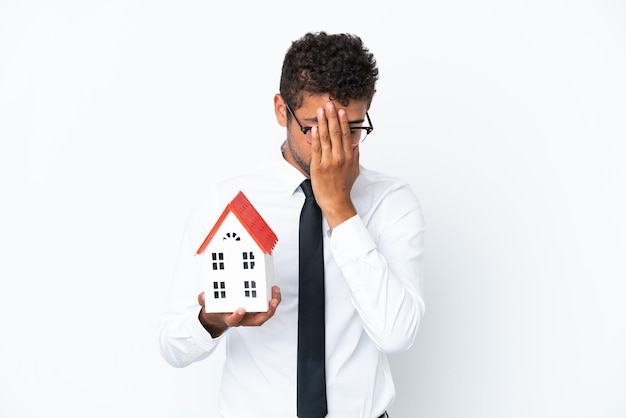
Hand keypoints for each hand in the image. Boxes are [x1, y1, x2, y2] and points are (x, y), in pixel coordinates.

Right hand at [197, 285, 281, 337]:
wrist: (220, 314)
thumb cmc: (216, 308)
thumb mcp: (206, 304)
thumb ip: (204, 300)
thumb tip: (204, 297)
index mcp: (229, 318)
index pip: (233, 320)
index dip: (237, 316)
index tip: (240, 309)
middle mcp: (242, 318)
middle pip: (256, 320)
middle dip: (266, 313)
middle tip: (271, 302)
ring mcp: (250, 314)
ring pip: (264, 314)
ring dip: (272, 305)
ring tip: (276, 292)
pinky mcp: (256, 307)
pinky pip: (266, 306)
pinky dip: (272, 299)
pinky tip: (274, 290)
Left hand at [309, 102, 359, 228]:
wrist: (336, 202)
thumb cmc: (344, 188)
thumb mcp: (354, 171)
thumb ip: (355, 156)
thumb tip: (355, 144)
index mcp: (348, 157)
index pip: (345, 134)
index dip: (343, 121)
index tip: (341, 110)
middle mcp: (339, 157)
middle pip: (335, 133)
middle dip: (332, 117)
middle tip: (329, 104)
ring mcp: (328, 162)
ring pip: (325, 138)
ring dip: (322, 123)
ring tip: (320, 111)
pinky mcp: (318, 167)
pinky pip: (316, 149)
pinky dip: (315, 137)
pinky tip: (314, 128)